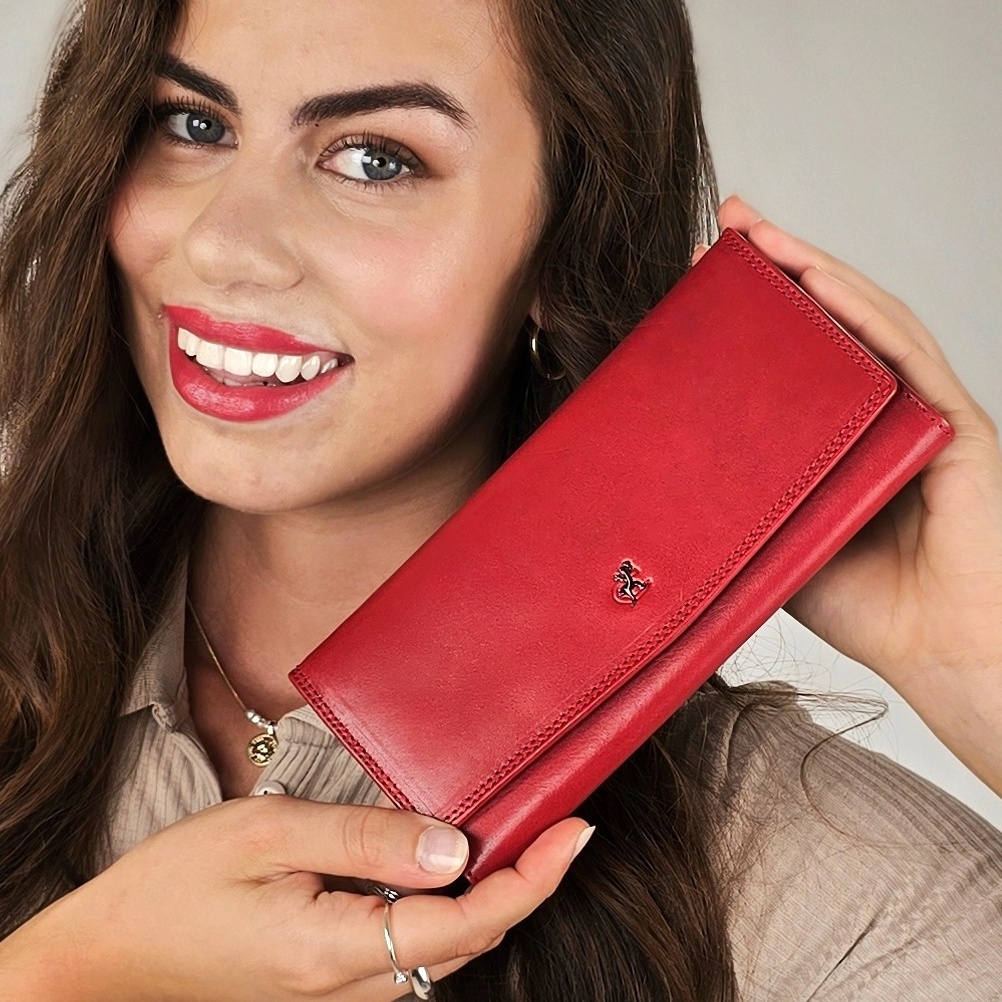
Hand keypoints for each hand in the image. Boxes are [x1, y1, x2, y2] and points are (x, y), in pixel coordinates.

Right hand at [0, 795, 590, 1000]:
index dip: (533, 878)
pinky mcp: (323, 987)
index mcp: (334, 951)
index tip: (577, 832)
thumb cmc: (173, 886)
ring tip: (519, 841)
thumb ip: (363, 840)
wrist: (105, 957)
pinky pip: (406, 955)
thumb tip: (451, 845)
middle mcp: (346, 989)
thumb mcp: (265, 836)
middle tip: (558, 826)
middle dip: (524, 887)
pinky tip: (445, 870)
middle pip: (466, 943)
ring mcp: (335, 997)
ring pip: (442, 954)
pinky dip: (445, 914)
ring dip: (489, 901)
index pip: (467, 922)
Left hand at [694, 195, 1001, 793]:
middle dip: (779, 268)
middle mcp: (884, 412)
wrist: (941, 653)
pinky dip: (861, 309)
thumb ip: (742, 506)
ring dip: (813, 268)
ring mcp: (922, 410)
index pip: (797, 358)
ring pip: (866, 321)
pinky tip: (817, 274)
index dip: (756, 312)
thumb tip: (666, 479)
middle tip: (725, 226)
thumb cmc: (867, 608)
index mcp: (842, 437)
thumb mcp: (777, 543)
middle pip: (830, 324)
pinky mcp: (954, 421)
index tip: (701, 279)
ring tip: (757, 229)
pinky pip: (906, 352)